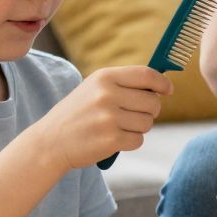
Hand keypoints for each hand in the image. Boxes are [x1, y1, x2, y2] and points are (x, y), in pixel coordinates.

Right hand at [29, 66, 170, 169]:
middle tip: (133, 115)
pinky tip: (113, 139)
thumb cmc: (78, 114)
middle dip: (150, 111)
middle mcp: (107, 94)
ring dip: (138, 128)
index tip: (167, 90)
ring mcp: (108, 117)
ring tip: (118, 127)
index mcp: (104, 77)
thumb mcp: (94, 89)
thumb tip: (161, 86)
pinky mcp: (110, 139)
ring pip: (148, 123)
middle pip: (153, 102)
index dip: (162, 83)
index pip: (147, 75)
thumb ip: (124, 84)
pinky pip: (138, 140)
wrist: (49, 142)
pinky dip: (130, 142)